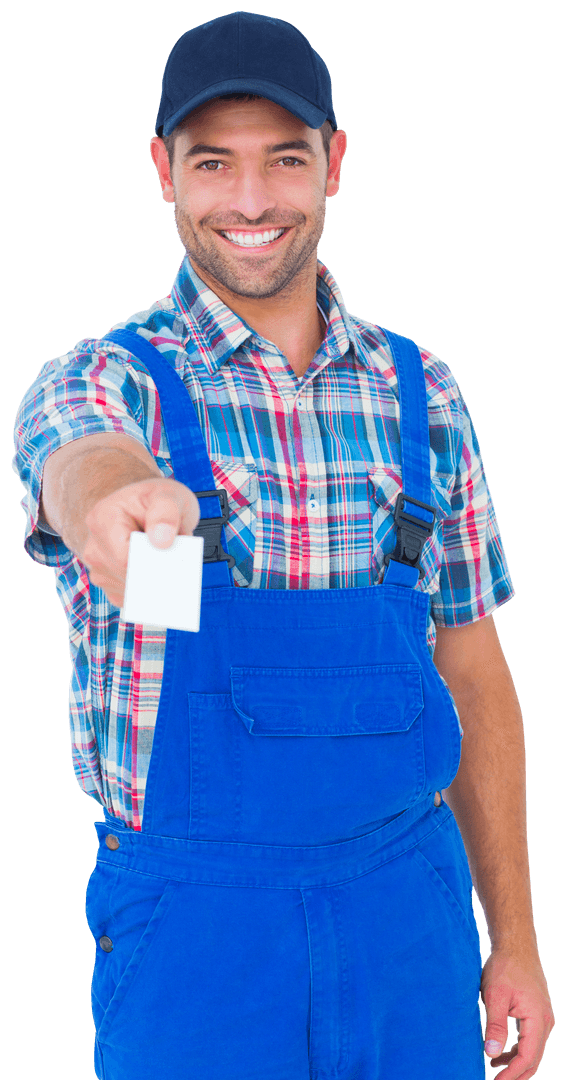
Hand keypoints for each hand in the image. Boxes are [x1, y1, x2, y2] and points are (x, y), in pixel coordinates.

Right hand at [80, 476, 200, 607]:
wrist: (144, 509)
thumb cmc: (155, 501)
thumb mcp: (168, 495)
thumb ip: (166, 512)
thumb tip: (162, 540)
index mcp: (102, 519)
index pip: (124, 558)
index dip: (152, 564)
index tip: (174, 562)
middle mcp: (94, 546)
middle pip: (127, 577)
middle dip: (156, 575)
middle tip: (180, 566)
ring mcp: (99, 568)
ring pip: (130, 592)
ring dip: (154, 584)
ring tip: (169, 564)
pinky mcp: (109, 584)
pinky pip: (131, 599)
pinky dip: (149, 593)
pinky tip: (161, 578)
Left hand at [481, 946, 554, 1076]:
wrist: (516, 946)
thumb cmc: (505, 967)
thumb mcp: (495, 995)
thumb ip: (495, 1025)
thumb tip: (491, 1054)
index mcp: (537, 1020)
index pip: (527, 1058)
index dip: (511, 1075)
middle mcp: (545, 1022)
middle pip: (533, 1059)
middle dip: (516, 1075)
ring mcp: (543, 1018)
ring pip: (532, 1052)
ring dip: (515, 1064)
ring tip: (494, 1071)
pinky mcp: (537, 1014)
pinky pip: (530, 1040)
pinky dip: (516, 1051)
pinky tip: (499, 1054)